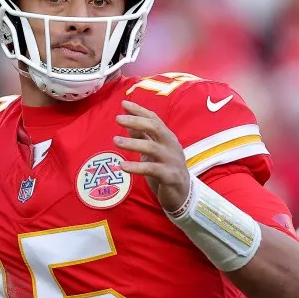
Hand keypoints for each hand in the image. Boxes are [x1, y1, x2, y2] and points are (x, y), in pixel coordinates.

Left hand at [114, 99, 189, 213]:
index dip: (139, 111)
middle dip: (136, 121)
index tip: (123, 104)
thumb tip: (128, 122)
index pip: (153, 119)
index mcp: (167, 137)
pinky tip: (122, 166)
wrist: (182, 193)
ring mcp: (172, 160)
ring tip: (115, 141)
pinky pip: (152, 169)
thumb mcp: (153, 151)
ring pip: (152, 148)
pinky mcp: (170, 176)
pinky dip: (136, 167)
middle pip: (155, 128)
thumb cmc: (165, 168)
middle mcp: (171, 145)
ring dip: (132, 143)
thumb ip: (142, 137)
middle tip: (118, 119)